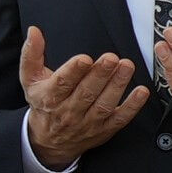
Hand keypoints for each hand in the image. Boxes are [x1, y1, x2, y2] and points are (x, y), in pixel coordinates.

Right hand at [17, 28, 148, 166]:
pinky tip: (141, 92)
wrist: (49, 141)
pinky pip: (120, 119)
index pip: (62, 83)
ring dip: (117, 85)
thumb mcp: (30, 78)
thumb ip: (31, 54)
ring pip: (104, 104)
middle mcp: (68, 112)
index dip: (74, 71)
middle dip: (100, 75)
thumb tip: (34, 31)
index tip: (84, 59)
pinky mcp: (103, 130)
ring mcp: (87, 122)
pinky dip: (132, 107)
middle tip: (112, 58)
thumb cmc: (43, 103)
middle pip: (86, 93)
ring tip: (127, 66)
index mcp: (49, 97)